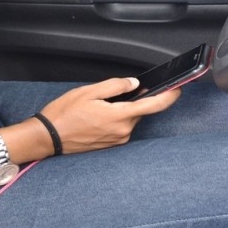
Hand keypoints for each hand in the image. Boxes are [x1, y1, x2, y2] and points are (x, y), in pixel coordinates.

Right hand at [37, 77, 179, 154]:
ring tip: (100, 104)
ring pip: (130, 118)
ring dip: (123, 109)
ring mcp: (117, 140)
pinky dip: (117, 118)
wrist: (48, 137)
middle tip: (118, 90)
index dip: (170, 95)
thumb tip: (134, 83)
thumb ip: (115, 86)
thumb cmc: (64, 114)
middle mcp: (123, 131)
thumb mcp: (88, 92)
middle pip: (140, 110)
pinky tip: (98, 114)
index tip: (178, 87)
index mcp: (119, 116)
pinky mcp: (111, 144)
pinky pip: (122, 127)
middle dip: (136, 99)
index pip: (154, 105)